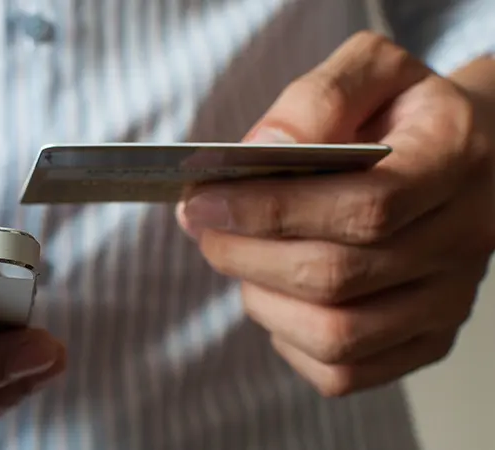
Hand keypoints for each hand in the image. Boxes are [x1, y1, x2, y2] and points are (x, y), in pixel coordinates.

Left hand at [178, 32, 494, 395]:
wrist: (468, 156)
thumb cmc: (402, 112)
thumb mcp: (369, 71)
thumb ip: (316, 99)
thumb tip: (261, 150)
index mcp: (454, 160)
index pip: (364, 207)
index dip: (271, 210)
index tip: (203, 199)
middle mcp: (463, 240)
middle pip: (337, 276)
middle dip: (245, 253)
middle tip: (202, 225)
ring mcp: (448, 301)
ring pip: (336, 335)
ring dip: (260, 297)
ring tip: (238, 255)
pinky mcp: (427, 341)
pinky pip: (343, 372)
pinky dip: (288, 340)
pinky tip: (276, 295)